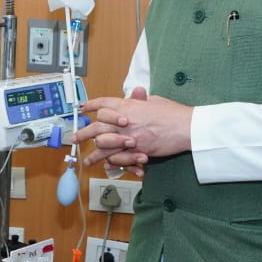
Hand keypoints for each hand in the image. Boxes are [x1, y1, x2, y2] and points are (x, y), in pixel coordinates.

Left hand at [74, 87, 192, 176]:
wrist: (187, 127)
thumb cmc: (174, 113)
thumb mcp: (155, 100)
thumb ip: (141, 100)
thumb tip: (135, 95)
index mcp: (128, 105)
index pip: (104, 103)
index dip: (91, 105)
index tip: (82, 108)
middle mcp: (125, 120)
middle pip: (97, 126)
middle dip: (83, 132)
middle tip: (75, 137)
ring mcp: (130, 136)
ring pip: (104, 146)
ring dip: (94, 154)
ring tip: (86, 159)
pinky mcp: (137, 150)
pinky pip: (119, 158)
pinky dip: (111, 163)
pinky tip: (105, 166)